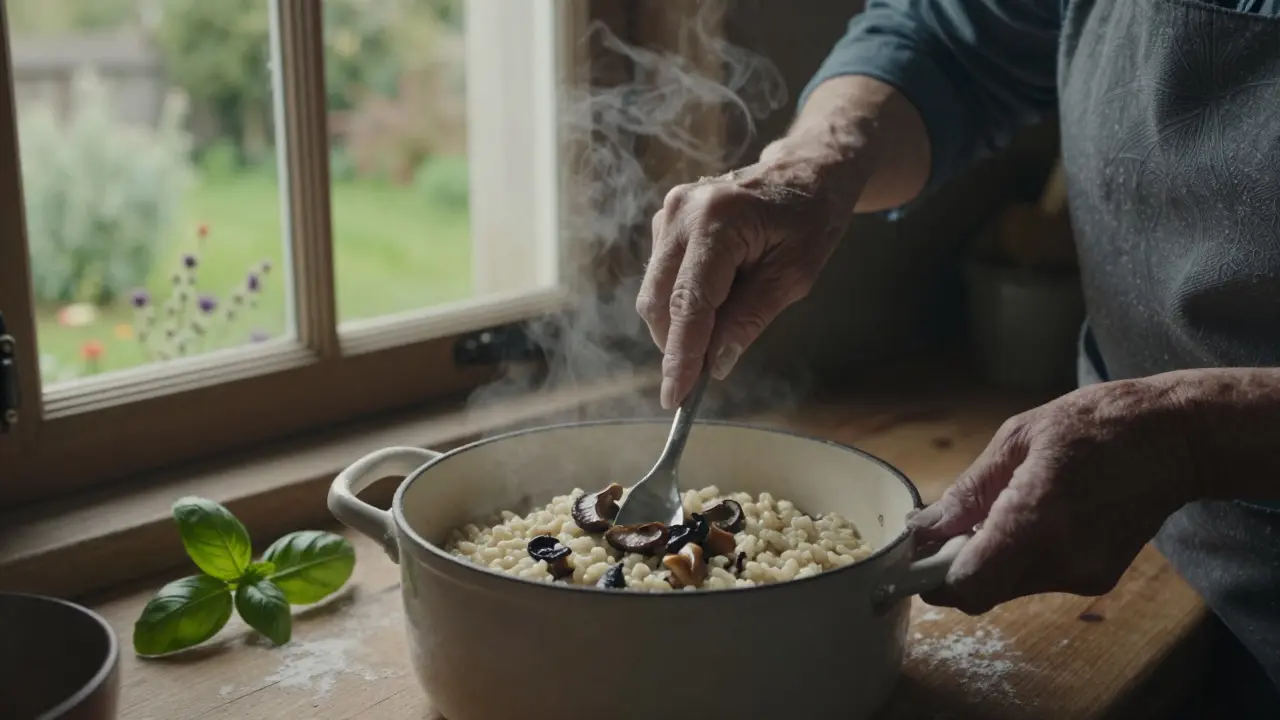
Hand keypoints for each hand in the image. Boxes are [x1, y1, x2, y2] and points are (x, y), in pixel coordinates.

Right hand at [636, 142, 870, 408]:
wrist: (807, 169)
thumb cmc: (811, 217)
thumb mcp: (795, 275)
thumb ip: (750, 318)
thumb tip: (714, 364)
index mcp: (718, 221)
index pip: (690, 303)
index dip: (680, 356)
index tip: (674, 398)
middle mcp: (682, 212)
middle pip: (660, 301)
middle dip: (676, 345)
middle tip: (702, 377)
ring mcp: (669, 212)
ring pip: (655, 293)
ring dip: (680, 324)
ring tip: (726, 320)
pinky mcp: (666, 220)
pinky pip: (661, 277)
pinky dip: (682, 302)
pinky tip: (718, 298)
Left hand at [907, 378, 1200, 614]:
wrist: (1175, 439)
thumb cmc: (1093, 424)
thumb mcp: (1018, 440)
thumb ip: (968, 491)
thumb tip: (924, 527)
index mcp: (1036, 518)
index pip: (970, 584)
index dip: (933, 577)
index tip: (917, 556)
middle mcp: (1061, 558)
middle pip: (984, 593)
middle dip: (956, 570)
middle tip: (949, 533)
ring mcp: (1083, 574)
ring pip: (1009, 589)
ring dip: (990, 563)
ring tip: (1000, 513)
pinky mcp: (1097, 579)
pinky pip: (1038, 580)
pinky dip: (1021, 559)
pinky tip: (1035, 519)